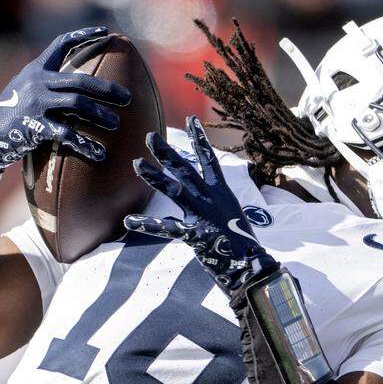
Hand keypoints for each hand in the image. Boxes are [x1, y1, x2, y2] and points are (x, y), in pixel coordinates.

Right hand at [0, 26, 130, 173]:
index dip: (83, 36)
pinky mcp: (35, 126)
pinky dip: (85, 144)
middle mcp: (37, 83)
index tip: (105, 32)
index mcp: (36, 70)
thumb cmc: (13, 112)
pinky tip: (100, 153)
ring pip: (78, 104)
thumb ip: (48, 81)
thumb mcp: (26, 88)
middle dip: (106, 89)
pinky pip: (67, 134)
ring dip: (100, 115)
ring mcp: (36, 104)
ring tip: (117, 124)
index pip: (61, 44)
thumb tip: (79, 79)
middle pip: (80, 80)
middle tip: (127, 98)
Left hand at [124, 116, 276, 295]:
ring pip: (175, 190)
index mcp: (222, 192)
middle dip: (167, 153)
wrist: (252, 265)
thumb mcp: (232, 214)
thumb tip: (208, 195)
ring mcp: (203, 216)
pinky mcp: (195, 235)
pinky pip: (168, 228)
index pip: (208, 160)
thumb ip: (216, 202)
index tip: (192, 119)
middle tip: (149, 136)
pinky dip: (148, 225)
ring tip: (137, 164)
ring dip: (155, 177)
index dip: (199, 139)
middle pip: (186, 170)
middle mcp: (211, 199)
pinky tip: (129, 222)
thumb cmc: (241, 241)